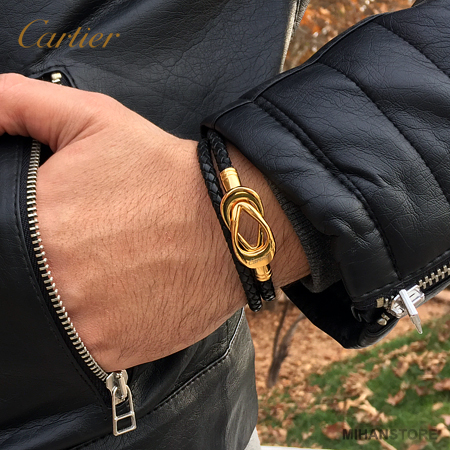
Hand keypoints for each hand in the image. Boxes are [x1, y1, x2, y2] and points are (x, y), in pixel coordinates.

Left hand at [0, 74, 308, 370]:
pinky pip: (79, 344)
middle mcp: (53, 282)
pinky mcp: (110, 351)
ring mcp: (82, 324)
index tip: (49, 226)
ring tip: (103, 268)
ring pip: (46, 316)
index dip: (19, 232)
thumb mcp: (92, 118)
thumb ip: (19, 104)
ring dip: (67, 294)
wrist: (230, 222)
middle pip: (20, 279)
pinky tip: (118, 294)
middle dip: (45, 260)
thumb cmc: (164, 172)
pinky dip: (92, 323)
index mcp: (35, 224)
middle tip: (85, 244)